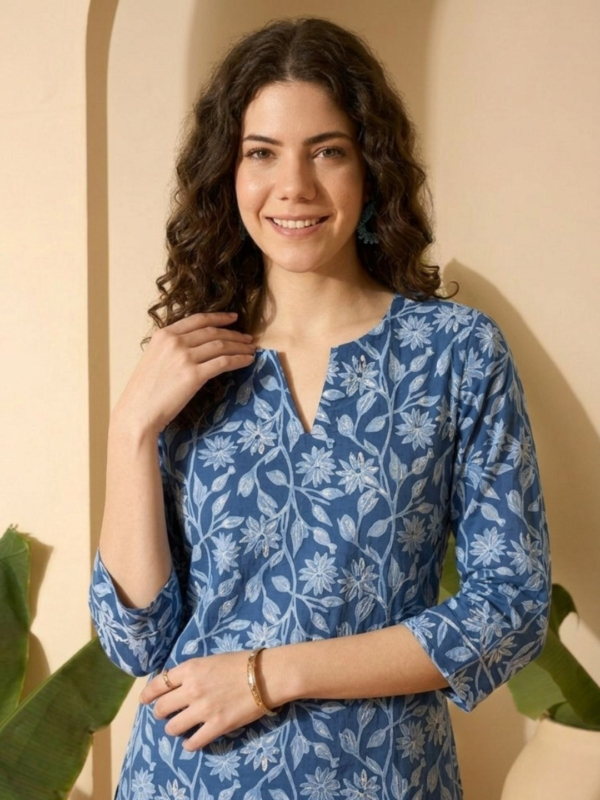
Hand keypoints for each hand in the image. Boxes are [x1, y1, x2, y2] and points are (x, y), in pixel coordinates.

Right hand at [114, 312, 255, 434]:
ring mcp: (184, 357)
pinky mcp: (193, 375)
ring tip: (251, 349)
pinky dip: (239, 360)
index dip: (219, 318)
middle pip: (212, 332)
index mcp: (163, 335)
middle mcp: (175, 342)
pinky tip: (247, 361)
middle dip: (234, 334)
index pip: (197, 320)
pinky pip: (223, 362)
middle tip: (248, 338)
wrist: (137, 412)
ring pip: (221, 345)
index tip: (233, 318)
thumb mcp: (154, 359)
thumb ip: (172, 348)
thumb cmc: (144, 392)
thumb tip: (194, 346)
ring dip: (239, 347)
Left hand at [140, 651, 266, 749]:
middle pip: (161, 708)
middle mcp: (192, 690)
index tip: (144, 700)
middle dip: (160, 712)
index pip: (158, 684)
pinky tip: (191, 742)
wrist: (266, 675)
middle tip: (166, 714)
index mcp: (190, 669)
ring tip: (179, 727)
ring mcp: (203, 709)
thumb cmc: (241, 662)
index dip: (148, 694)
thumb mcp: (210, 660)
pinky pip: (193, 742)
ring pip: (173, 727)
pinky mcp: (216, 726)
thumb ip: (192, 672)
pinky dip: (189, 744)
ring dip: (173, 728)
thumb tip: (178, 683)